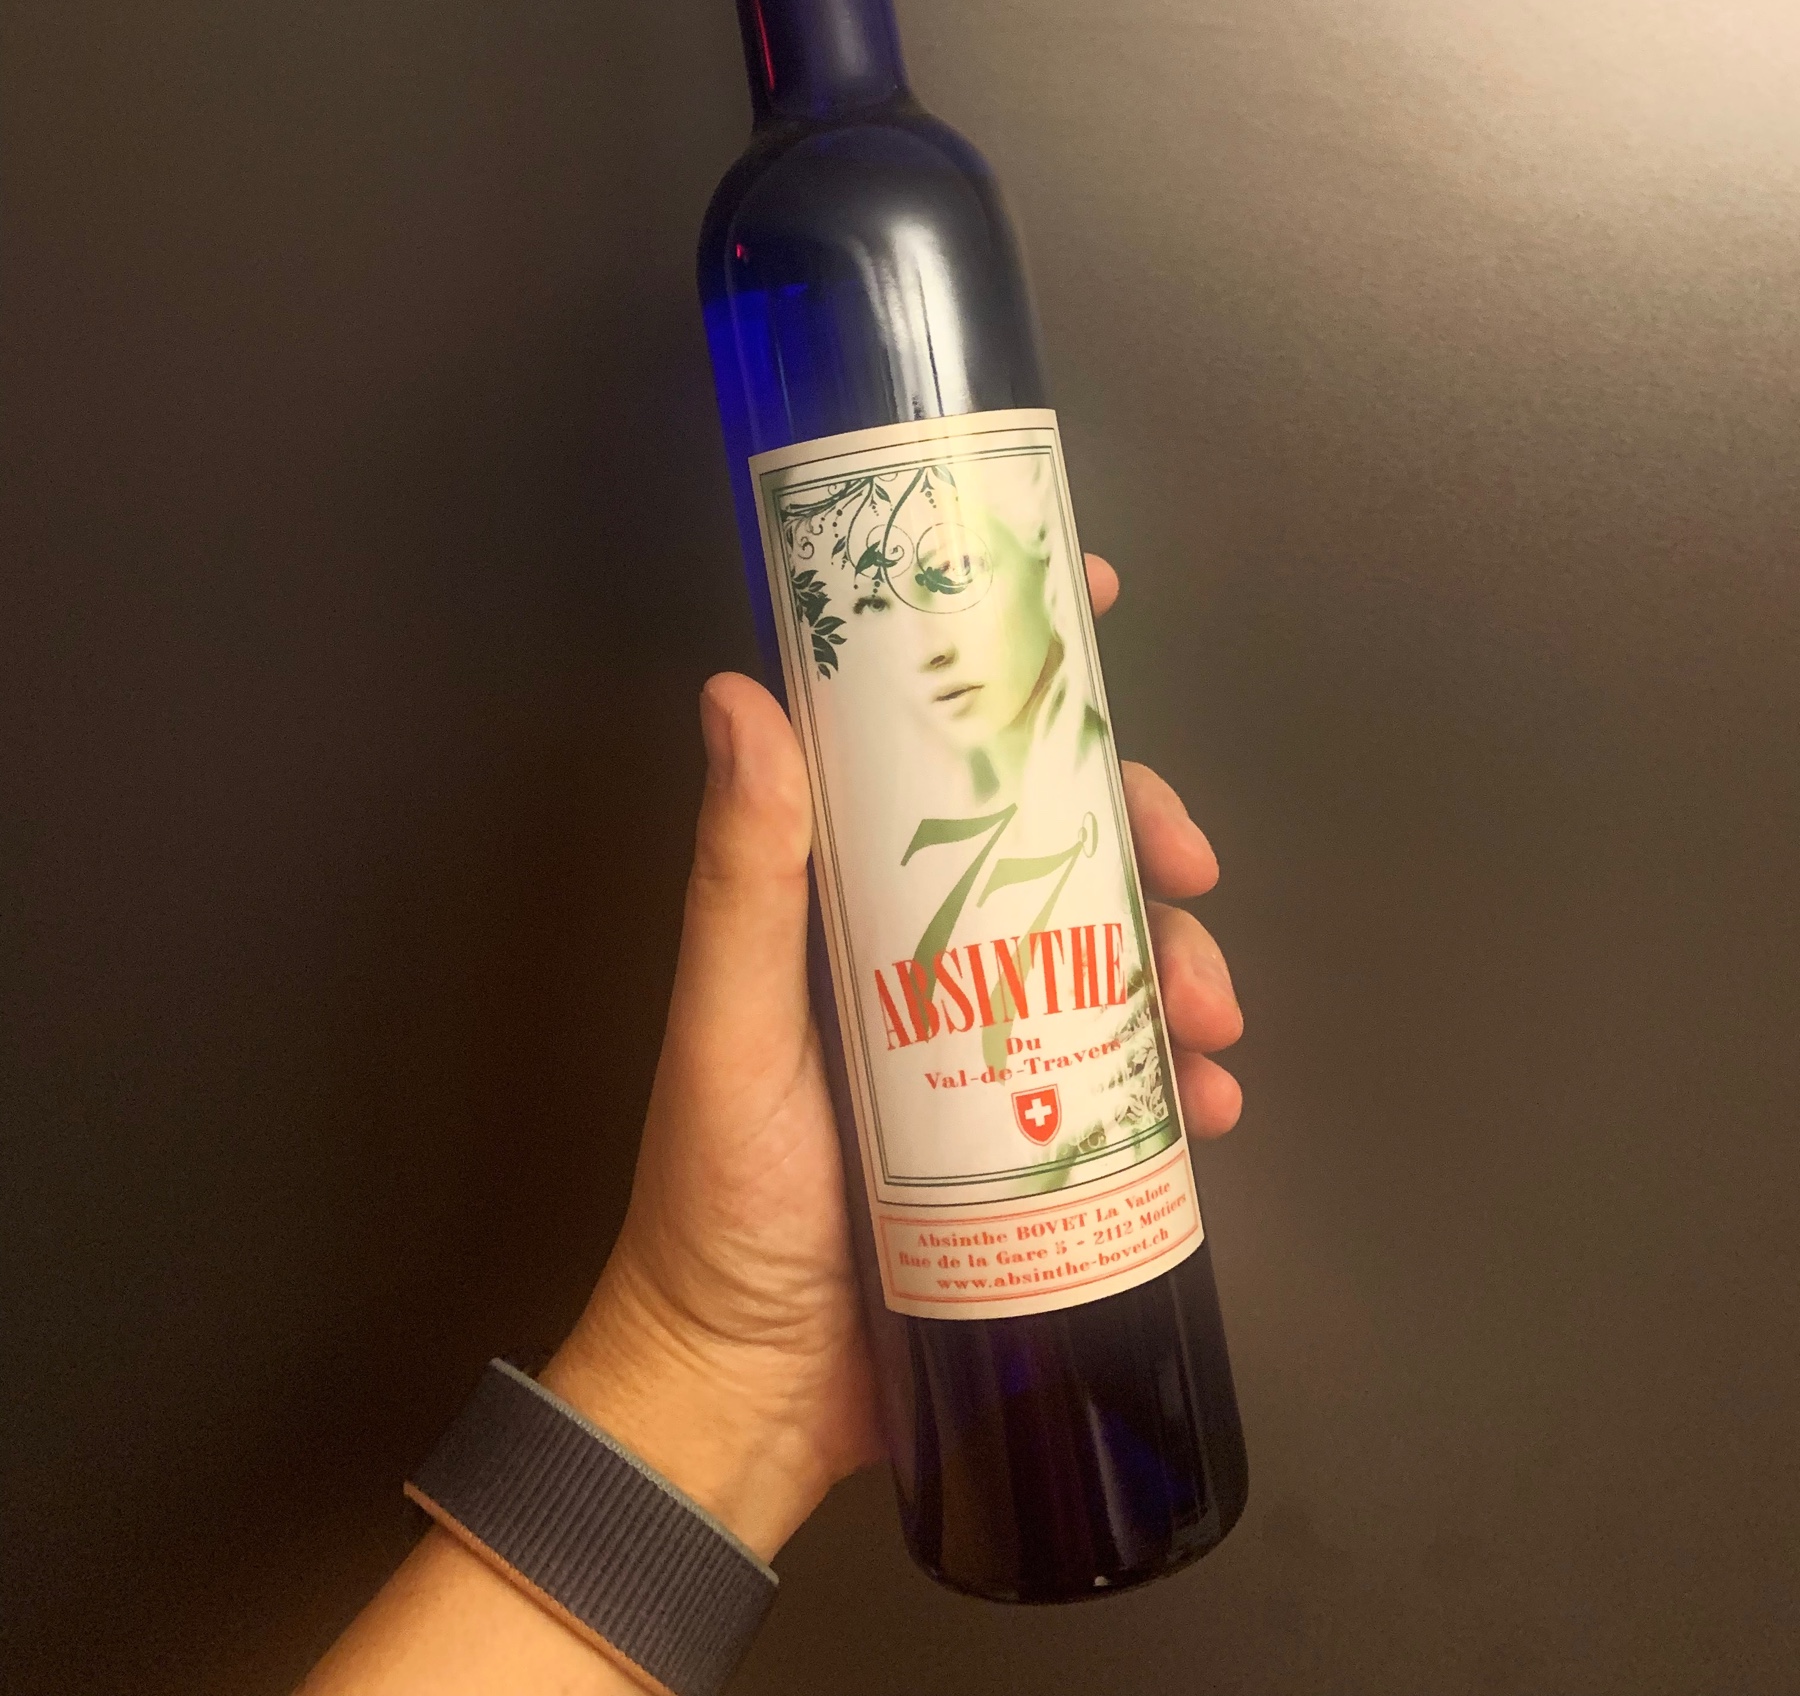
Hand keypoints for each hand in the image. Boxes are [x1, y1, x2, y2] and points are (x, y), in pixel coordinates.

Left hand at [544, 554, 1243, 1560]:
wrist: (749, 1398)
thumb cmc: (719, 1202)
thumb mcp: (731, 1026)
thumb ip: (742, 872)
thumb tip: (737, 689)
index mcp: (851, 899)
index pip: (934, 749)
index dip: (1015, 670)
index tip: (1095, 608)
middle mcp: (924, 949)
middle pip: (1057, 840)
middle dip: (1143, 836)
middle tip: (1195, 871)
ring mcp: (985, 1041)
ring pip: (1115, 950)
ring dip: (1186, 963)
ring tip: (1210, 1028)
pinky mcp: (1032, 1134)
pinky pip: (1129, 1076)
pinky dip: (1184, 1079)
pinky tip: (1211, 1109)